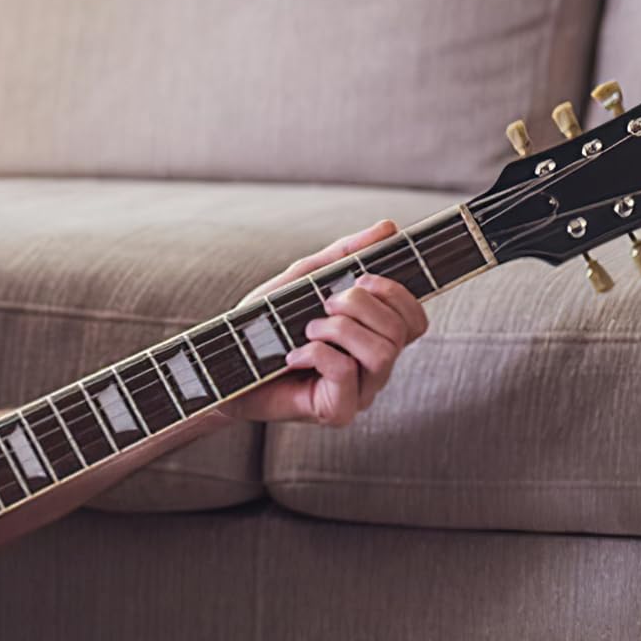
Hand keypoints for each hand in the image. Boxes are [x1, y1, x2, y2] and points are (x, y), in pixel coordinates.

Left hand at [219, 218, 429, 426]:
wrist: (225, 369)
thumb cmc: (264, 328)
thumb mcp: (304, 280)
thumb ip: (344, 255)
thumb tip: (388, 228)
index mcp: (374, 339)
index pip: (415, 320)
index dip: (397, 293)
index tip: (360, 278)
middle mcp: (374, 369)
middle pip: (401, 332)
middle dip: (361, 306)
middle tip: (324, 304)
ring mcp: (359, 393)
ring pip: (382, 353)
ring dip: (341, 329)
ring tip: (307, 329)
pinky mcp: (338, 412)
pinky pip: (347, 374)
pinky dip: (317, 354)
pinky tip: (291, 356)